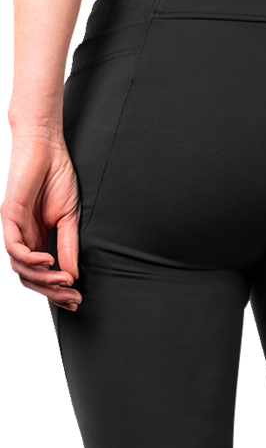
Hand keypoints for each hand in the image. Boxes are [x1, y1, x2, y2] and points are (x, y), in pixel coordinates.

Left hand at [1, 128, 81, 309]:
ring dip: (43, 279)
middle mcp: (21, 238)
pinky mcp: (7, 216)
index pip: (41, 275)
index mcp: (35, 239)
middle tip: (72, 297)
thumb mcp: (69, 219)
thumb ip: (68, 247)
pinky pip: (14, 248)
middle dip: (51, 292)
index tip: (76, 301)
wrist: (46, 146)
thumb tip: (72, 275)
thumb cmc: (57, 177)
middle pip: (29, 278)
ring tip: (63, 280)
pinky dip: (30, 259)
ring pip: (20, 268)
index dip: (57, 291)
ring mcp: (12, 229)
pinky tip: (47, 261)